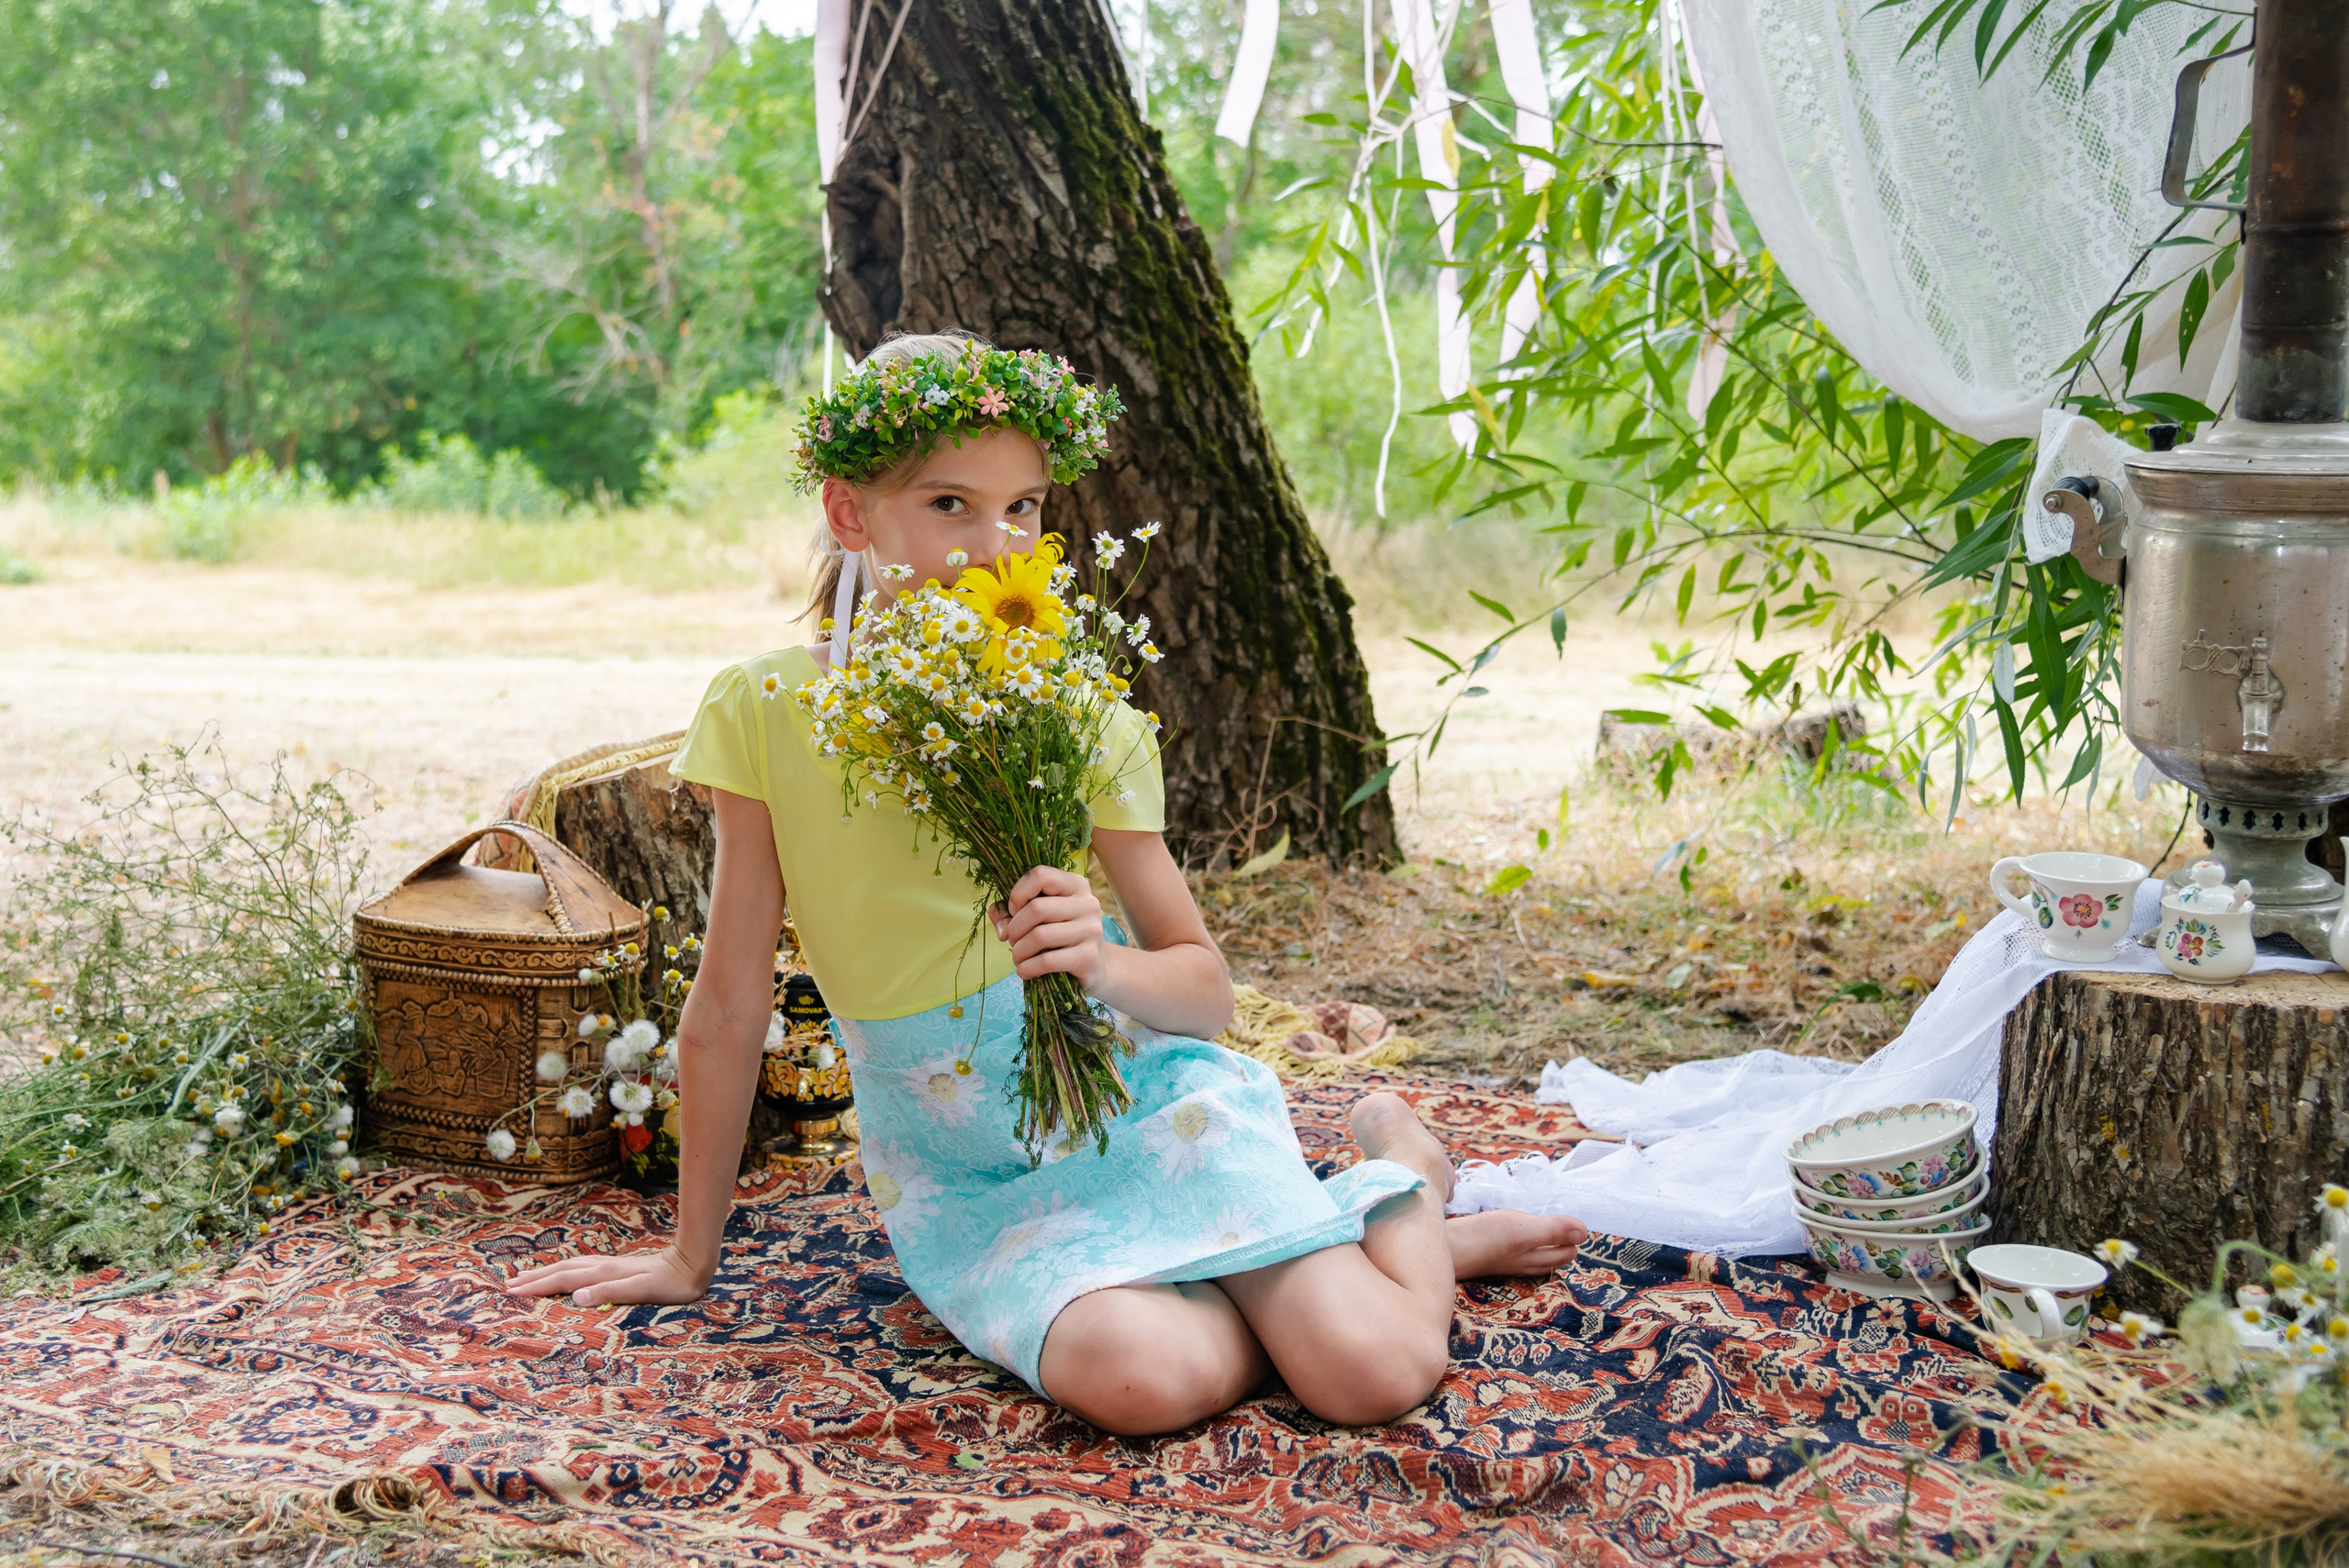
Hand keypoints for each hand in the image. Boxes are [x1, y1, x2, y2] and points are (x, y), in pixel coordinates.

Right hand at [504, 1243, 711, 1307]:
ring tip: (527, 1276)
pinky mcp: (617, 1267)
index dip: (537, 1286)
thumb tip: (576, 1296)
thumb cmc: (671, 1284)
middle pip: (561, 1270)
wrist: (692, 1263)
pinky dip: (565, 1270)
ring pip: (570, 1266)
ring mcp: (609, 1265)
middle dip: (535, 1278)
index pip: (562, 1280)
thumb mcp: (642, 1291)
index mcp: (603, 1274)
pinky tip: (566, 1272)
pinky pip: (581, 1267)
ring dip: (547, 1272)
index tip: (512, 1292)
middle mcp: (602, 1266)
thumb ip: (610, 1292)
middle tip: (509, 1285)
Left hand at [990, 865, 1105, 987]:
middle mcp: (1088, 903)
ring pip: (1040, 936)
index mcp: (1076, 885)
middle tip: (1012, 940)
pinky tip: (1024, 971)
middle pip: (1037, 908)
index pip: (1040, 875)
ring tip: (1018, 957)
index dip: (1018, 894)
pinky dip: (1028, 968)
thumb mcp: (1039, 917)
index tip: (1014, 911)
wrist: (1093, 965)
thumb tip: (1001, 928)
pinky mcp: (1089, 956)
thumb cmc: (1060, 935)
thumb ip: (1012, 913)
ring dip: (1019, 951)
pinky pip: (1047, 961)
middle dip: (1015, 928)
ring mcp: (1091, 929)